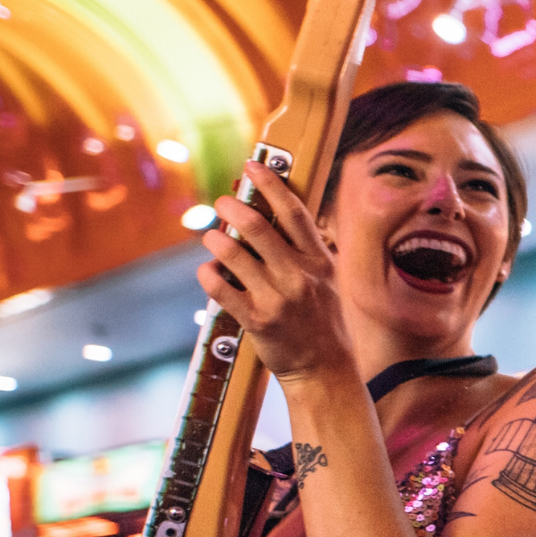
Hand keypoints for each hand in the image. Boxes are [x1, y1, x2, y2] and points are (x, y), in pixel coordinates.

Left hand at [198, 160, 351, 381]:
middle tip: (222, 202)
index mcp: (320, 262)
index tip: (253, 166)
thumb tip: (281, 216)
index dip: (271, 185)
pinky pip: (221, 290)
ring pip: (234, 255)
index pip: (294, 213)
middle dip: (232, 207)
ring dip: (215, 240)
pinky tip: (207, 271)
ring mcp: (278, 299)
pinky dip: (208, 275)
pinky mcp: (257, 321)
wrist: (326, 369)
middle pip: (258, 227)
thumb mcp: (328, 281)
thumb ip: (307, 251)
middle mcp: (300, 276)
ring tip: (212, 236)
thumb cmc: (324, 322)